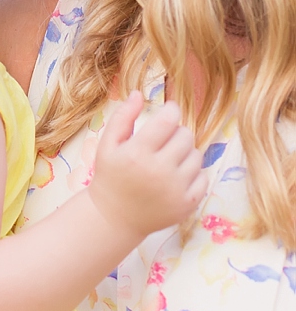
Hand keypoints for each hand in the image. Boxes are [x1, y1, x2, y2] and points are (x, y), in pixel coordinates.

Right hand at [88, 91, 208, 241]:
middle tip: (164, 140)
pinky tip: (177, 176)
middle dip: (176, 132)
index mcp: (139, 153)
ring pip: (196, 155)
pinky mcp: (187, 205)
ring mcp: (176, 190)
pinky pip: (203, 177)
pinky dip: (193, 173)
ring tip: (169, 159)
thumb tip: (138, 93)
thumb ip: (123, 116)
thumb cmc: (110, 176)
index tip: (167, 112)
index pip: (169, 120)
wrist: (115, 218)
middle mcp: (159, 171)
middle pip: (185, 136)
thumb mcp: (108, 143)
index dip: (171, 111)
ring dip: (185, 152)